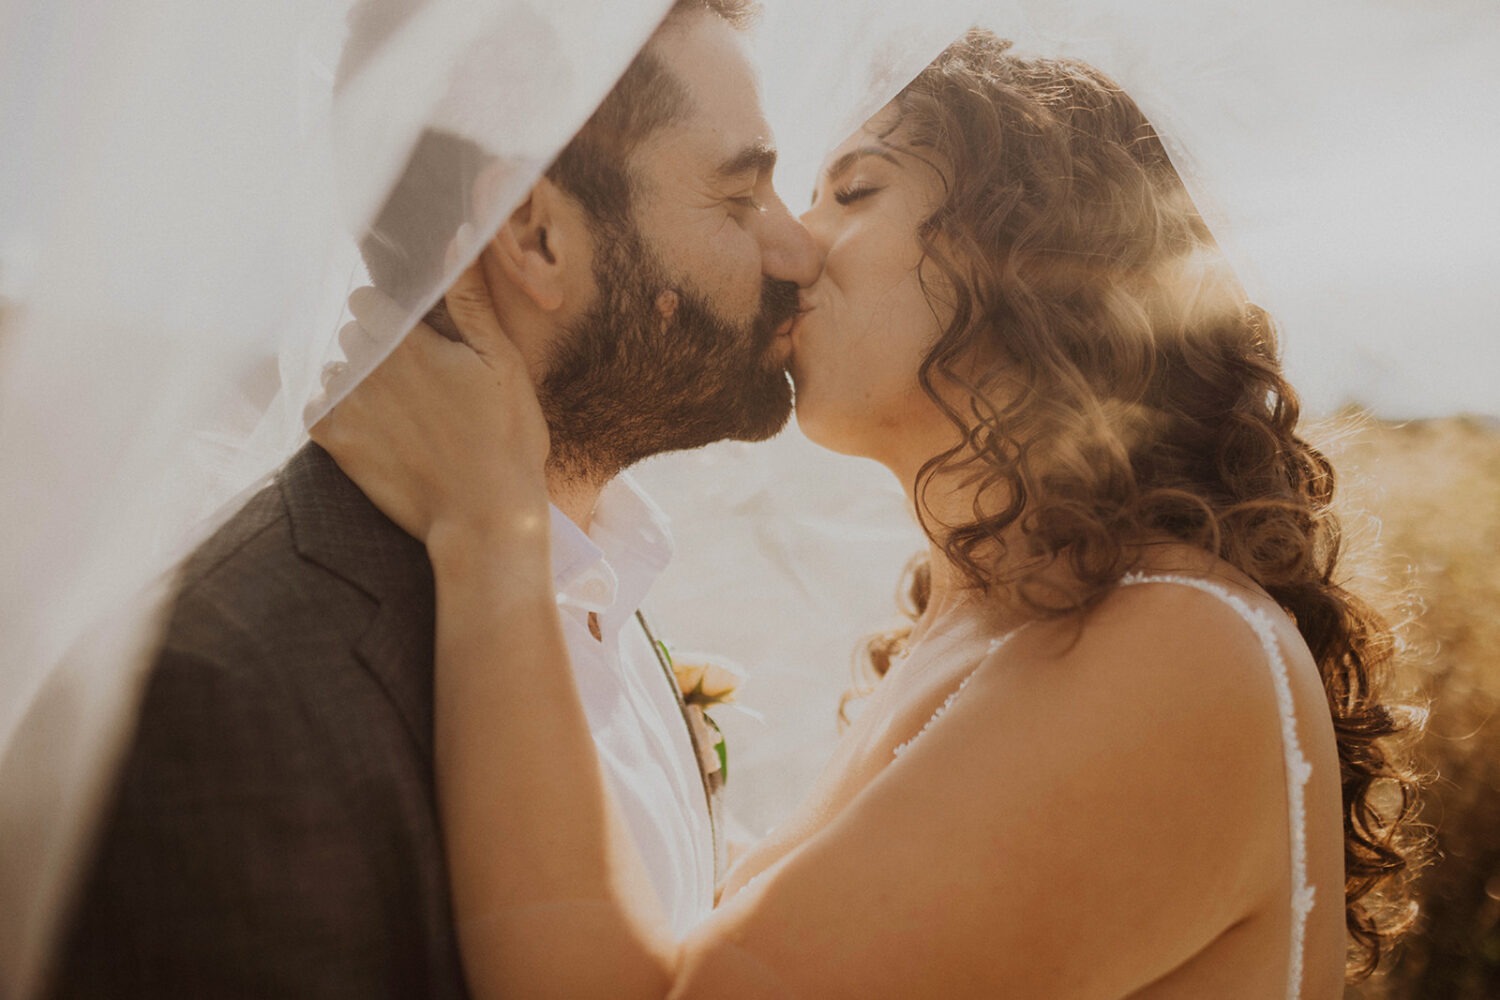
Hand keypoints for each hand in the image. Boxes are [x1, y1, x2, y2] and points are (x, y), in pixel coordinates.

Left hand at [310, 260, 549, 549]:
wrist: (484, 518)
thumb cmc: (506, 438)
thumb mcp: (502, 363)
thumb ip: (471, 300)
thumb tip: (456, 236)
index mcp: (407, 341)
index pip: (366, 301)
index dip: (390, 315)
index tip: (417, 339)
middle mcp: (367, 368)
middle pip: (351, 336)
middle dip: (375, 348)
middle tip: (417, 381)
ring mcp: (348, 407)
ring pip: (336, 372)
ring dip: (358, 382)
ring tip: (399, 412)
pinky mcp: (336, 442)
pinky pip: (318, 408)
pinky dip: (338, 413)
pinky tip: (373, 429)